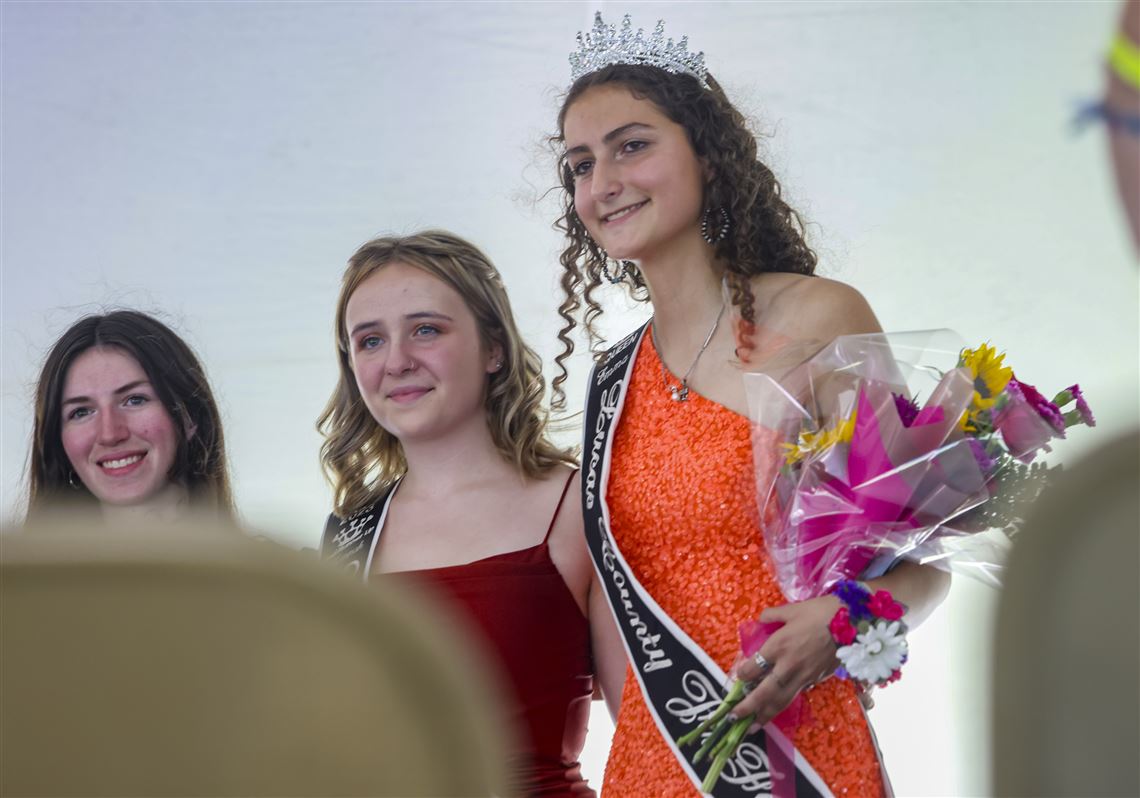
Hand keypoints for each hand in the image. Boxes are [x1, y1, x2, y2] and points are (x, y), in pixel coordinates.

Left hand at [729, 594, 840, 729]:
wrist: (854, 624)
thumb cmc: (821, 612)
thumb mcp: (793, 609)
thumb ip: (773, 615)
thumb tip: (762, 619)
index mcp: (778, 645)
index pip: (754, 666)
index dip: (743, 674)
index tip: (738, 677)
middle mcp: (788, 665)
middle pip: (765, 691)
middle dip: (748, 706)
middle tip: (734, 717)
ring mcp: (803, 676)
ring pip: (781, 699)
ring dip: (766, 714)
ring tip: (754, 726)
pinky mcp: (817, 680)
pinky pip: (797, 694)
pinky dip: (785, 703)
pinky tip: (778, 709)